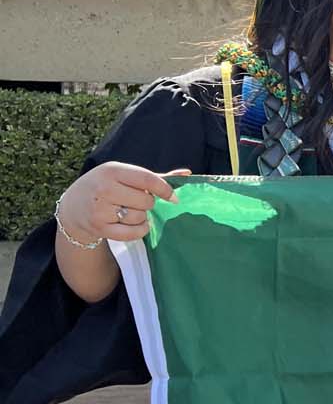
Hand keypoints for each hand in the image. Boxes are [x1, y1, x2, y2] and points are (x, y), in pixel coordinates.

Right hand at [56, 162, 191, 244]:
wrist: (73, 207)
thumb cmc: (105, 187)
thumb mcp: (123, 175)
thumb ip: (154, 177)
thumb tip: (186, 173)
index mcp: (112, 170)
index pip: (147, 179)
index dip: (165, 189)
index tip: (173, 197)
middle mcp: (104, 188)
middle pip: (146, 201)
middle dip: (147, 203)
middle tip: (136, 202)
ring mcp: (100, 209)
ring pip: (139, 217)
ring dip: (140, 217)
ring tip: (127, 211)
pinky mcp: (100, 227)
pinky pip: (132, 233)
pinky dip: (139, 230)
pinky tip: (134, 225)